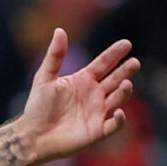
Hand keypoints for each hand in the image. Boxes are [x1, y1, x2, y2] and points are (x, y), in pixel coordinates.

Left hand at [16, 30, 137, 164]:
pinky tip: (118, 112)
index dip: (115, 54)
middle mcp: (95, 95)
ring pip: (118, 99)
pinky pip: (114, 125)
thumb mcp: (45, 77)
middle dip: (126, 71)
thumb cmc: (37, 107)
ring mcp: (98, 113)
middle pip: (116, 79)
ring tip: (125, 84)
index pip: (104, 64)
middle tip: (134, 63)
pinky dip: (119, 119)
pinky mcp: (97, 131)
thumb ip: (55, 55)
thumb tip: (60, 30)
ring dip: (124, 92)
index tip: (126, 44)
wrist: (32, 135)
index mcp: (84, 80)